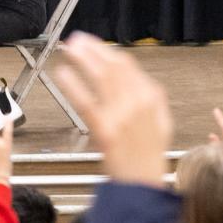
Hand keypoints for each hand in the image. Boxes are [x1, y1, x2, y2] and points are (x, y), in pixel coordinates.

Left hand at [53, 33, 171, 186]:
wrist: (142, 183)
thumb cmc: (149, 154)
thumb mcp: (161, 120)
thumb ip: (151, 97)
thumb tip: (138, 78)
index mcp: (151, 96)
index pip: (126, 64)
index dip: (105, 50)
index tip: (91, 43)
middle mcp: (138, 102)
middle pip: (112, 66)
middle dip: (92, 49)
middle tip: (75, 39)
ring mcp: (122, 115)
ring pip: (100, 77)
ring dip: (82, 59)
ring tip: (67, 49)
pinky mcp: (105, 130)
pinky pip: (86, 101)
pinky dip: (73, 84)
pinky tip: (61, 73)